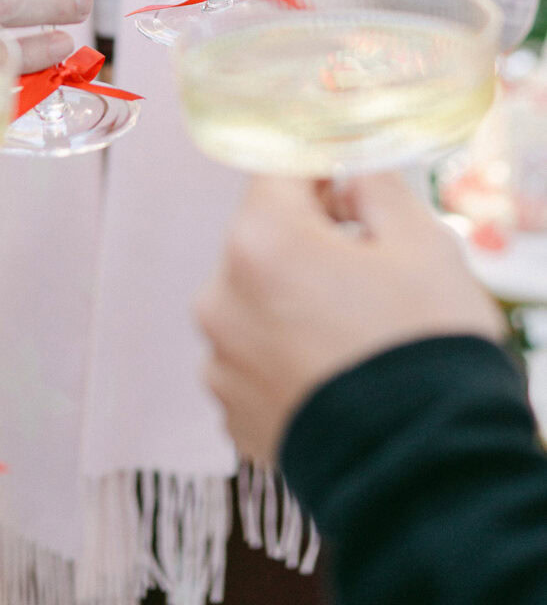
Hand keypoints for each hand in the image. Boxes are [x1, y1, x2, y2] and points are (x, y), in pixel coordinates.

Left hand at [196, 174, 504, 461]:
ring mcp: (219, 357)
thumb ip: (373, 187)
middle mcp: (220, 296)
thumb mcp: (421, 242)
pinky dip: (284, 352)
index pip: (278, 175)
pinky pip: (253, 354)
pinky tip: (332, 371)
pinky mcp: (230, 407)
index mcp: (260, 242)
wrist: (425, 471)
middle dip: (307, 244)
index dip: (322, 178)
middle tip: (366, 275)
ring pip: (255, 298)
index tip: (354, 198)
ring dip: (292, 300)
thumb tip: (347, 178)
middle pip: (261, 239)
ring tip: (350, 334)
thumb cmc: (424, 348)